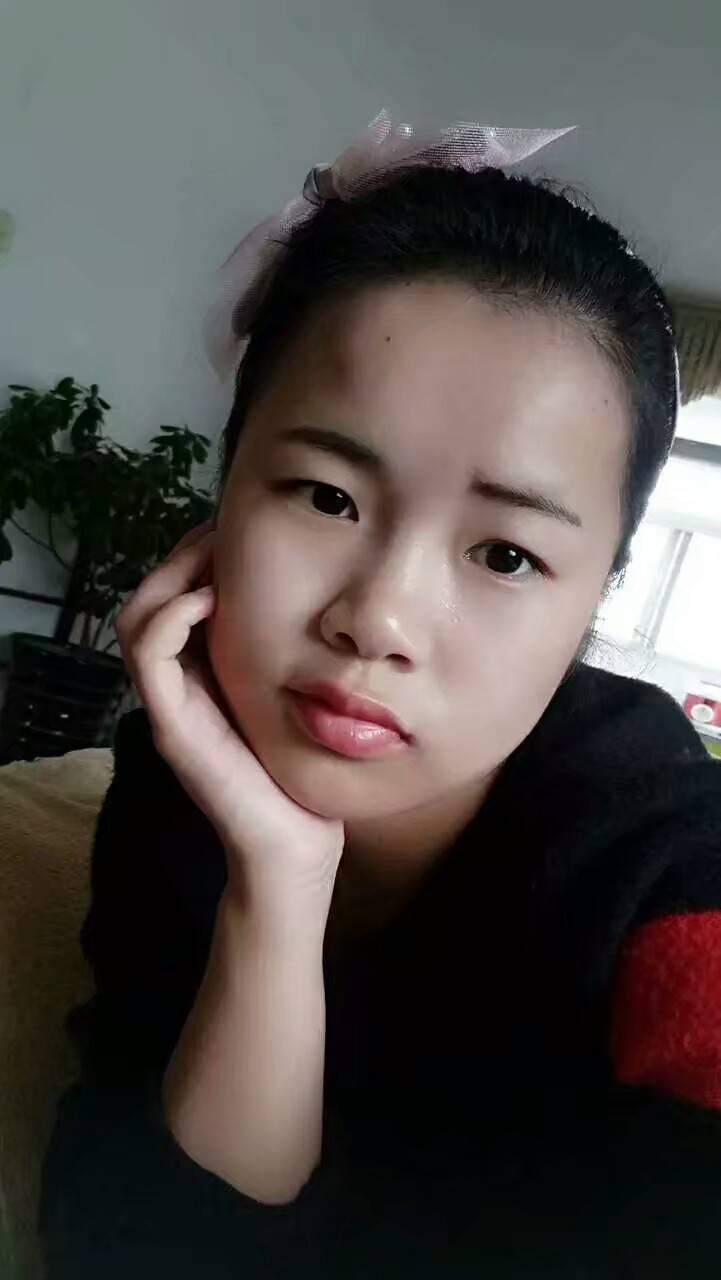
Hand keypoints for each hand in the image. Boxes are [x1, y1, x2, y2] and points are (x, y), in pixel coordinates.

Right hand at [115, 521, 344, 910]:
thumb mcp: (295, 696)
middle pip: (149, 599)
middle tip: (221, 532)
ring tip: (212, 558)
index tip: (236, 531)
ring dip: (170, 576)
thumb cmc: (301, 774)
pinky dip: (169, 618)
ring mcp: (170, 706)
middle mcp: (178, 686)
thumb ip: (288, 653)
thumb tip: (319, 597)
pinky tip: (207, 601)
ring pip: (137, 619)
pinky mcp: (172, 726)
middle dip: (181, 555)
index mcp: (203, 676)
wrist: (294, 848)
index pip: (174, 597)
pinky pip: (148, 657)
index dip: (195, 556)